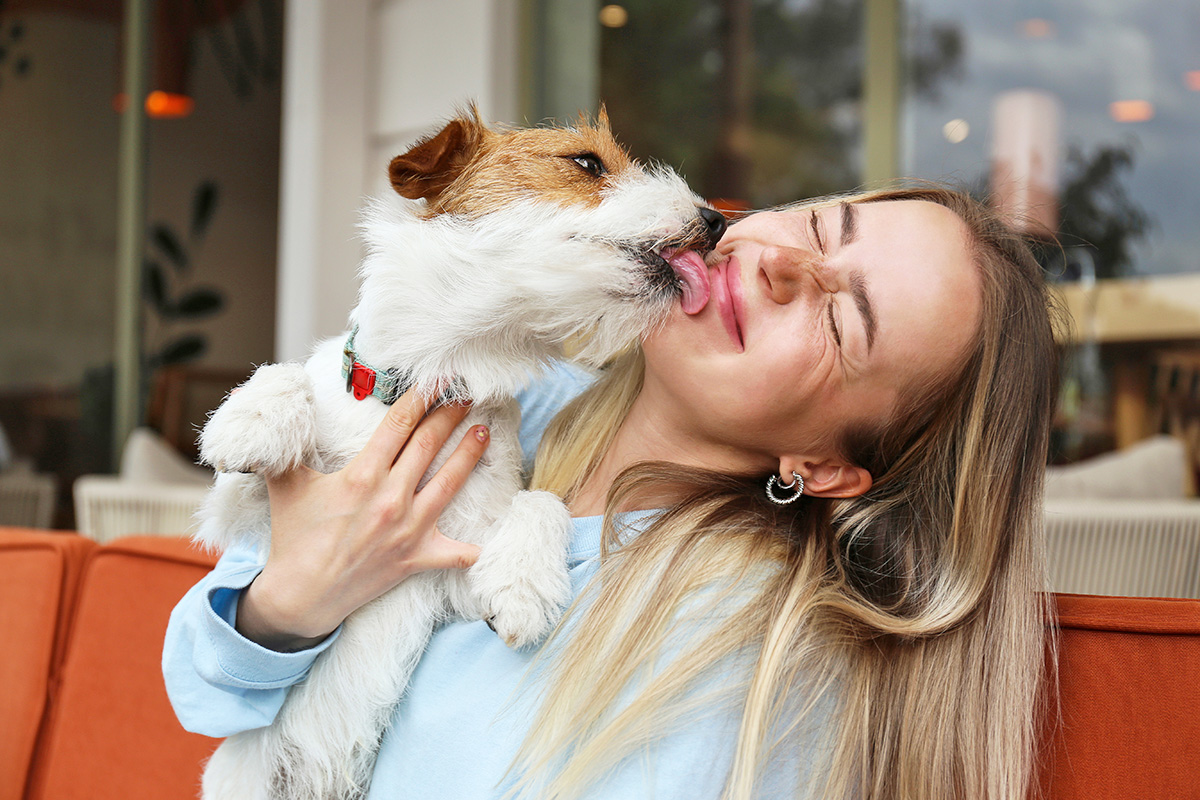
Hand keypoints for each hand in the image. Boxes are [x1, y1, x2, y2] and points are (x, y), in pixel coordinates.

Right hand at [235, 389, 488, 651]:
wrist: (300, 596)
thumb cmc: (294, 536)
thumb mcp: (286, 484)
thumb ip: (286, 447)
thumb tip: (282, 411)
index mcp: (361, 476)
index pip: (398, 425)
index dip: (420, 398)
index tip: (437, 379)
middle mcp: (390, 499)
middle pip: (428, 446)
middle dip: (450, 416)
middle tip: (469, 395)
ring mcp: (407, 530)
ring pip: (449, 484)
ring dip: (469, 456)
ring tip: (484, 432)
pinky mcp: (416, 558)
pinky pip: (455, 554)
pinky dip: (473, 548)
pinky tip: (489, 536)